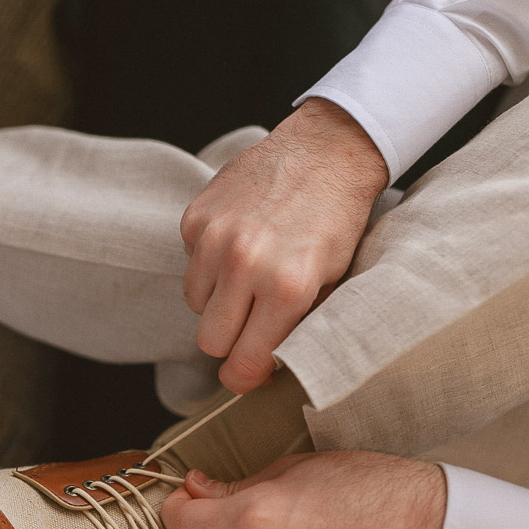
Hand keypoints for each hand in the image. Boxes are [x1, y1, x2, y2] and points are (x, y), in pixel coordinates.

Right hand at [180, 98, 387, 393]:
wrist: (326, 150)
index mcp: (286, 287)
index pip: (242, 363)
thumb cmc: (337, 218)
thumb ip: (296, 325)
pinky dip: (209, 263)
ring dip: (216, 300)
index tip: (249, 374)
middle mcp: (245, 264)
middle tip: (250, 325)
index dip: (244, 378)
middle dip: (229, 341)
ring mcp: (215, 238)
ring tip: (247, 277)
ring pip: (195, 304)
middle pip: (209, 341)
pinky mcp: (196, 217)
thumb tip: (266, 365)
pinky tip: (238, 243)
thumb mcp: (332, 280)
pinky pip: (190, 263)